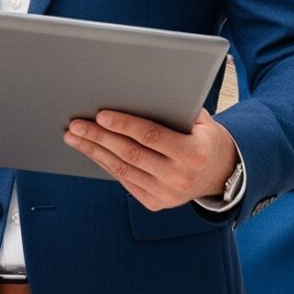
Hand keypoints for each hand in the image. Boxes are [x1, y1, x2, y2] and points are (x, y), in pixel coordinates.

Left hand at [66, 108, 238, 211]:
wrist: (219, 174)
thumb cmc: (204, 137)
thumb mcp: (200, 121)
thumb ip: (174, 108)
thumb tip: (138, 90)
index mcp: (193, 153)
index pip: (151, 136)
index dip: (125, 125)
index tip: (101, 115)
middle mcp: (180, 177)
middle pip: (131, 153)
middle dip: (99, 137)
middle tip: (76, 125)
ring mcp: (166, 194)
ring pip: (122, 169)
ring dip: (94, 151)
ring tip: (74, 136)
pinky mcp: (155, 203)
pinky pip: (124, 181)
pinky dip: (105, 164)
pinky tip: (91, 151)